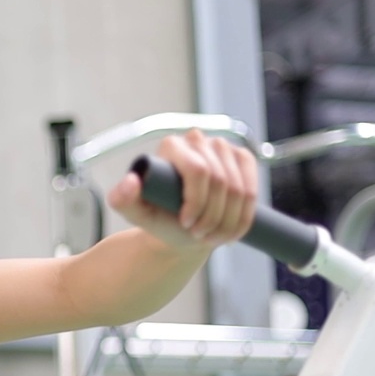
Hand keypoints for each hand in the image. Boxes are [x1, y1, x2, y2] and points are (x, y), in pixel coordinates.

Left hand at [105, 129, 256, 249]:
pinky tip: (229, 228)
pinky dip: (243, 217)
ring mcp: (223, 148)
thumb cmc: (159, 217)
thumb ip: (122, 199)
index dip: (197, 202)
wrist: (182, 228)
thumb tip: (131, 181)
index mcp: (171, 147)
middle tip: (198, 234)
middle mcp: (198, 140)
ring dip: (228, 220)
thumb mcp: (137, 213)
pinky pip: (252, 191)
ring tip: (211, 235)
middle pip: (220, 181)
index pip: (198, 170)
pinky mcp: (243, 160)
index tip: (186, 224)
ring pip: (239, 190)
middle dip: (212, 215)